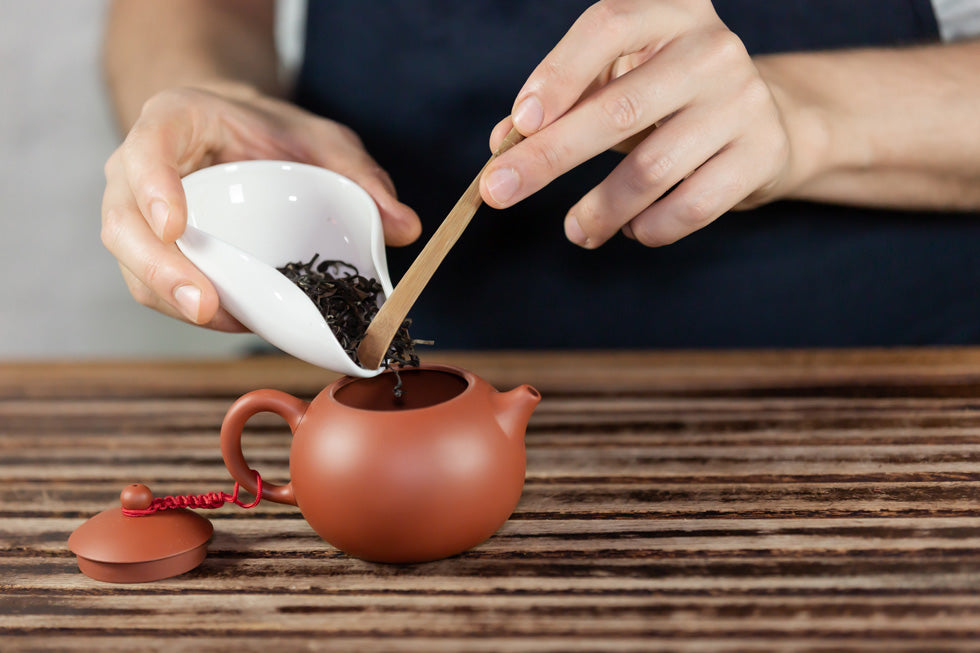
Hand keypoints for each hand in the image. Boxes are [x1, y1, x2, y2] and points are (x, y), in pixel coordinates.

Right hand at [101, 83, 420, 329]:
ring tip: (228, 322)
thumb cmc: (270, 133)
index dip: (152, 188)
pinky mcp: (152, 253)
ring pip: (133, 265)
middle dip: (160, 270)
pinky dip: (191, 309)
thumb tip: (406, 228)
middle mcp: (139, 170)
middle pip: (123, 224)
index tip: (175, 225)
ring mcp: (138, 215)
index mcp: (172, 124)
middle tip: (204, 306)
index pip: (145, 149)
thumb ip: (360, 175)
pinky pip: (156, 287)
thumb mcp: (321, 139)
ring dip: (174, 301)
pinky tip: (235, 320)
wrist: (234, 135)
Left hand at [481, 0, 799, 247]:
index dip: (558, 75)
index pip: (607, 27)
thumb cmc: (668, 98)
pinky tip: (633, 229)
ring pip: (653, 169)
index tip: (520, 123)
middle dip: (549, 157)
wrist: (766, 121)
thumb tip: (503, 144)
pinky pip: (691, 206)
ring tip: (576, 230)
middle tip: (499, 192)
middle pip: (620, 109)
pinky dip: (650, 228)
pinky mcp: (762, 153)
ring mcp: (743, 100)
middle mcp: (711, 47)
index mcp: (669, 10)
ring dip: (600, 210)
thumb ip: (561, 105)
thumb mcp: (617, 82)